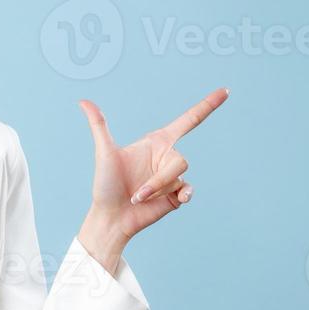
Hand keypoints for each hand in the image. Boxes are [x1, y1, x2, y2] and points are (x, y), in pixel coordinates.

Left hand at [77, 88, 228, 240]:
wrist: (111, 218)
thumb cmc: (105, 185)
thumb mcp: (104, 153)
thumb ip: (99, 125)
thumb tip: (83, 101)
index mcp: (155, 143)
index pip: (187, 121)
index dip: (206, 106)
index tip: (225, 91)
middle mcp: (166, 157)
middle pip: (181, 159)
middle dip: (160, 179)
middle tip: (137, 193)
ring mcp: (172, 177)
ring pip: (180, 176)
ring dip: (159, 189)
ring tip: (139, 198)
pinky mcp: (176, 195)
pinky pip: (188, 189)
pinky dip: (184, 194)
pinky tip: (178, 199)